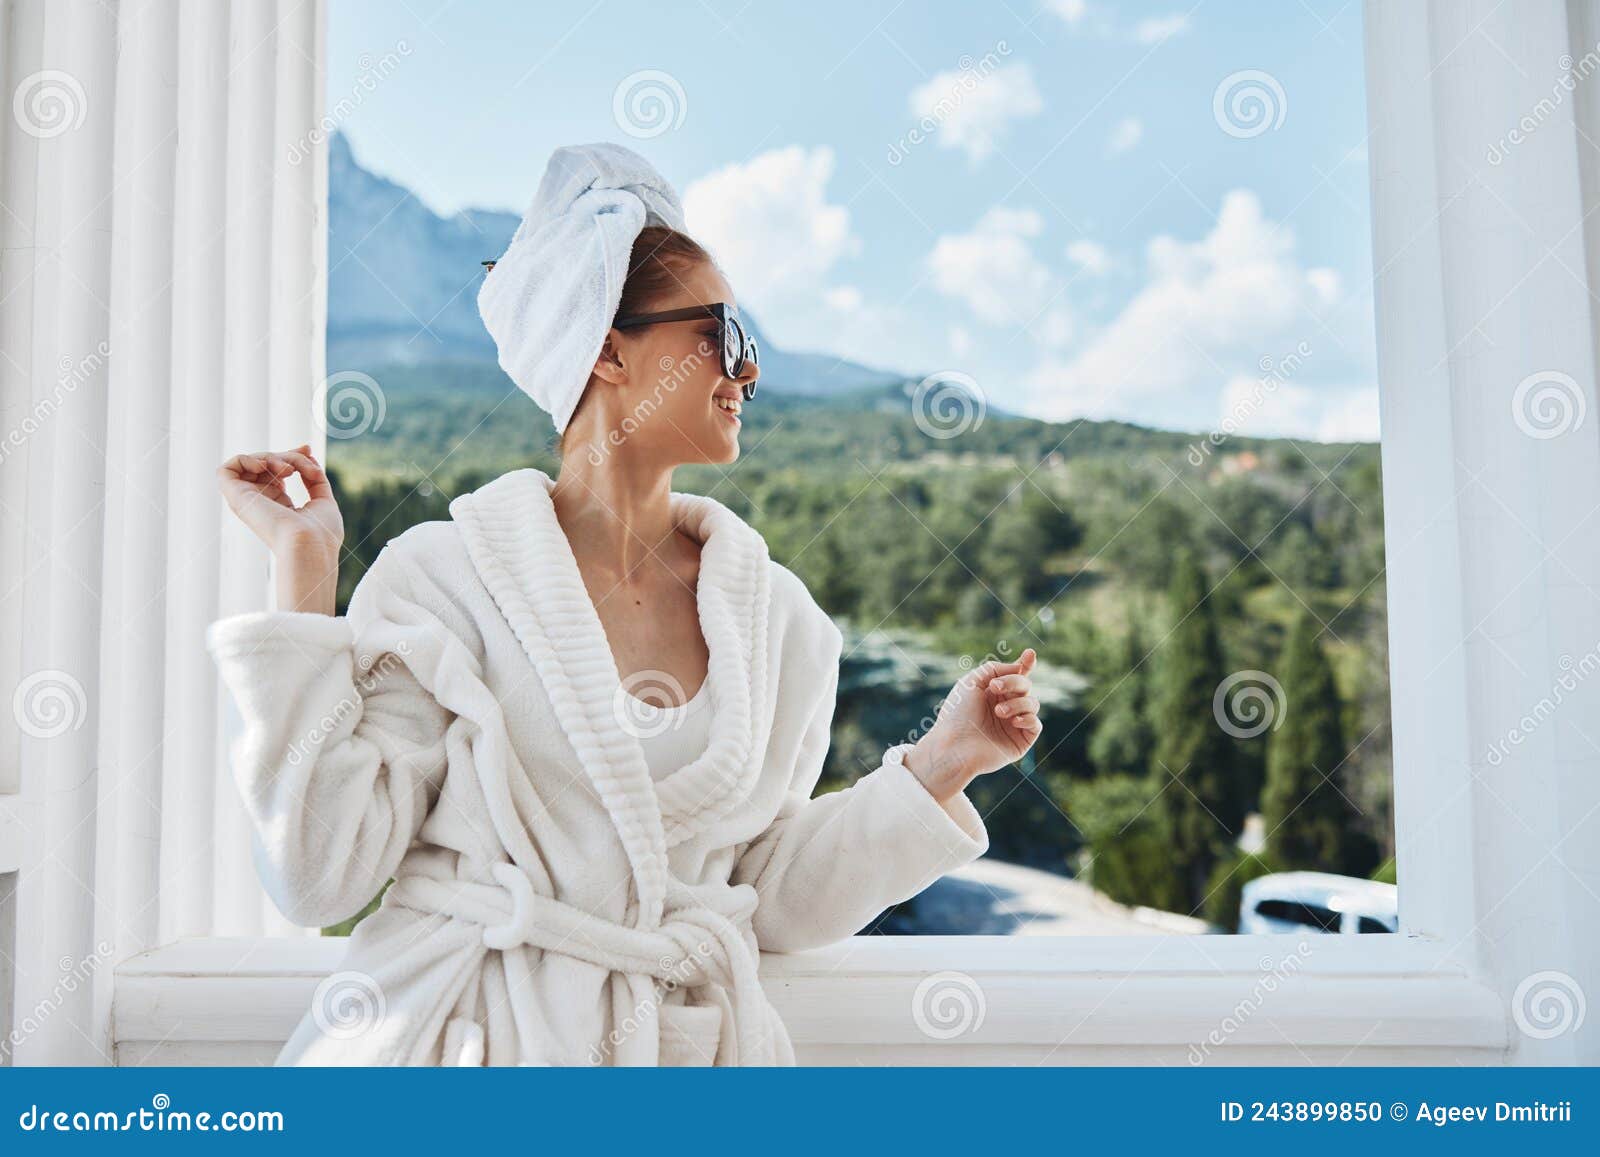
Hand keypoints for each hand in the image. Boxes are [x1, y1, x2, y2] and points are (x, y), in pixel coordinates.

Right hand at [217, 444, 342, 612]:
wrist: (310, 544)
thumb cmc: (321, 532)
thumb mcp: (323, 499)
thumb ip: (314, 478)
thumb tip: (306, 453)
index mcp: (279, 506)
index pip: (277, 472)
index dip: (292, 456)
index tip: (307, 450)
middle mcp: (260, 503)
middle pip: (267, 464)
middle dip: (289, 456)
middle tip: (303, 468)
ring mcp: (247, 500)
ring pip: (252, 463)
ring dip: (273, 458)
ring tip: (289, 471)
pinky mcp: (235, 498)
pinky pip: (227, 469)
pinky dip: (245, 459)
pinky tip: (264, 467)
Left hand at [905, 648, 1041, 802]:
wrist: (955, 745)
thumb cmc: (958, 714)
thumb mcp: (972, 682)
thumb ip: (995, 668)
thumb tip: (1019, 667)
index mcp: (993, 693)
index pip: (1015, 676)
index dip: (1024, 664)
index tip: (1029, 654)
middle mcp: (1005, 707)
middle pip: (1025, 685)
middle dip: (1013, 682)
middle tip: (994, 687)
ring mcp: (1014, 724)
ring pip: (1033, 703)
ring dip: (1017, 703)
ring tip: (998, 712)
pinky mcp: (1020, 741)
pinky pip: (1036, 724)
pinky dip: (1028, 718)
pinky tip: (1013, 721)